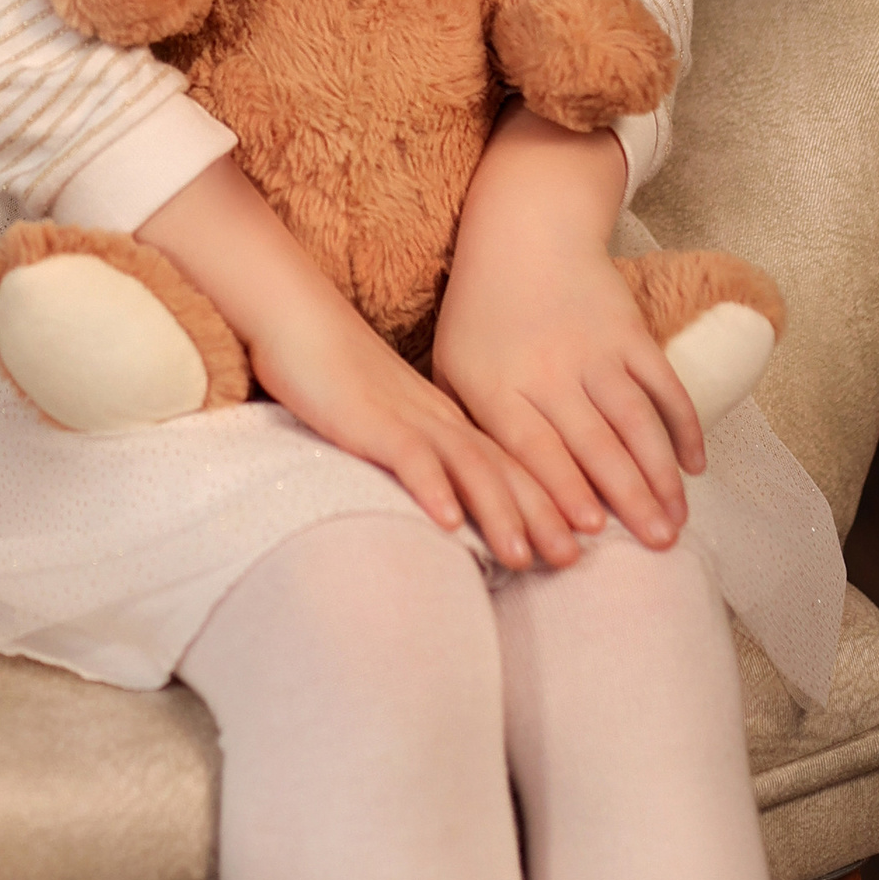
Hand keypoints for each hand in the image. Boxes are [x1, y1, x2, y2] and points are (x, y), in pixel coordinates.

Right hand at [136, 156, 584, 567]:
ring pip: (469, 465)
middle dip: (542, 516)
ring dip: (500, 512)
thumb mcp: (392, 419)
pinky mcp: (370, 418)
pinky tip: (448, 522)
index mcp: (449, 418)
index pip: (511, 463)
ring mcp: (408, 416)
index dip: (548, 502)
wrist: (297, 319)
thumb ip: (423, 453)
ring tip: (522, 556)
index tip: (581, 543)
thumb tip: (449, 502)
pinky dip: (432, 487)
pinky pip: (408, 455)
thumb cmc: (338, 374)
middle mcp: (440, 418)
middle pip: (504, 469)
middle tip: (575, 560)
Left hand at [430, 107, 704, 553]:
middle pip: (594, 445)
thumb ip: (465, 432)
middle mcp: (548, 369)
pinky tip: (695, 465)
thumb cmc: (479, 315)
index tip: (590, 536)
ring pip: (635, 421)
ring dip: (661, 475)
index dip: (564, 492)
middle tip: (657, 547)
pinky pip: (664, 385)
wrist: (524, 232)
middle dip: (627, 501)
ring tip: (678, 522)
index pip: (533, 448)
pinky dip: (683, 425)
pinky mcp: (630, 332)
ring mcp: (594, 349)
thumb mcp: (450, 369)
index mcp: (497, 385)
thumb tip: (475, 506)